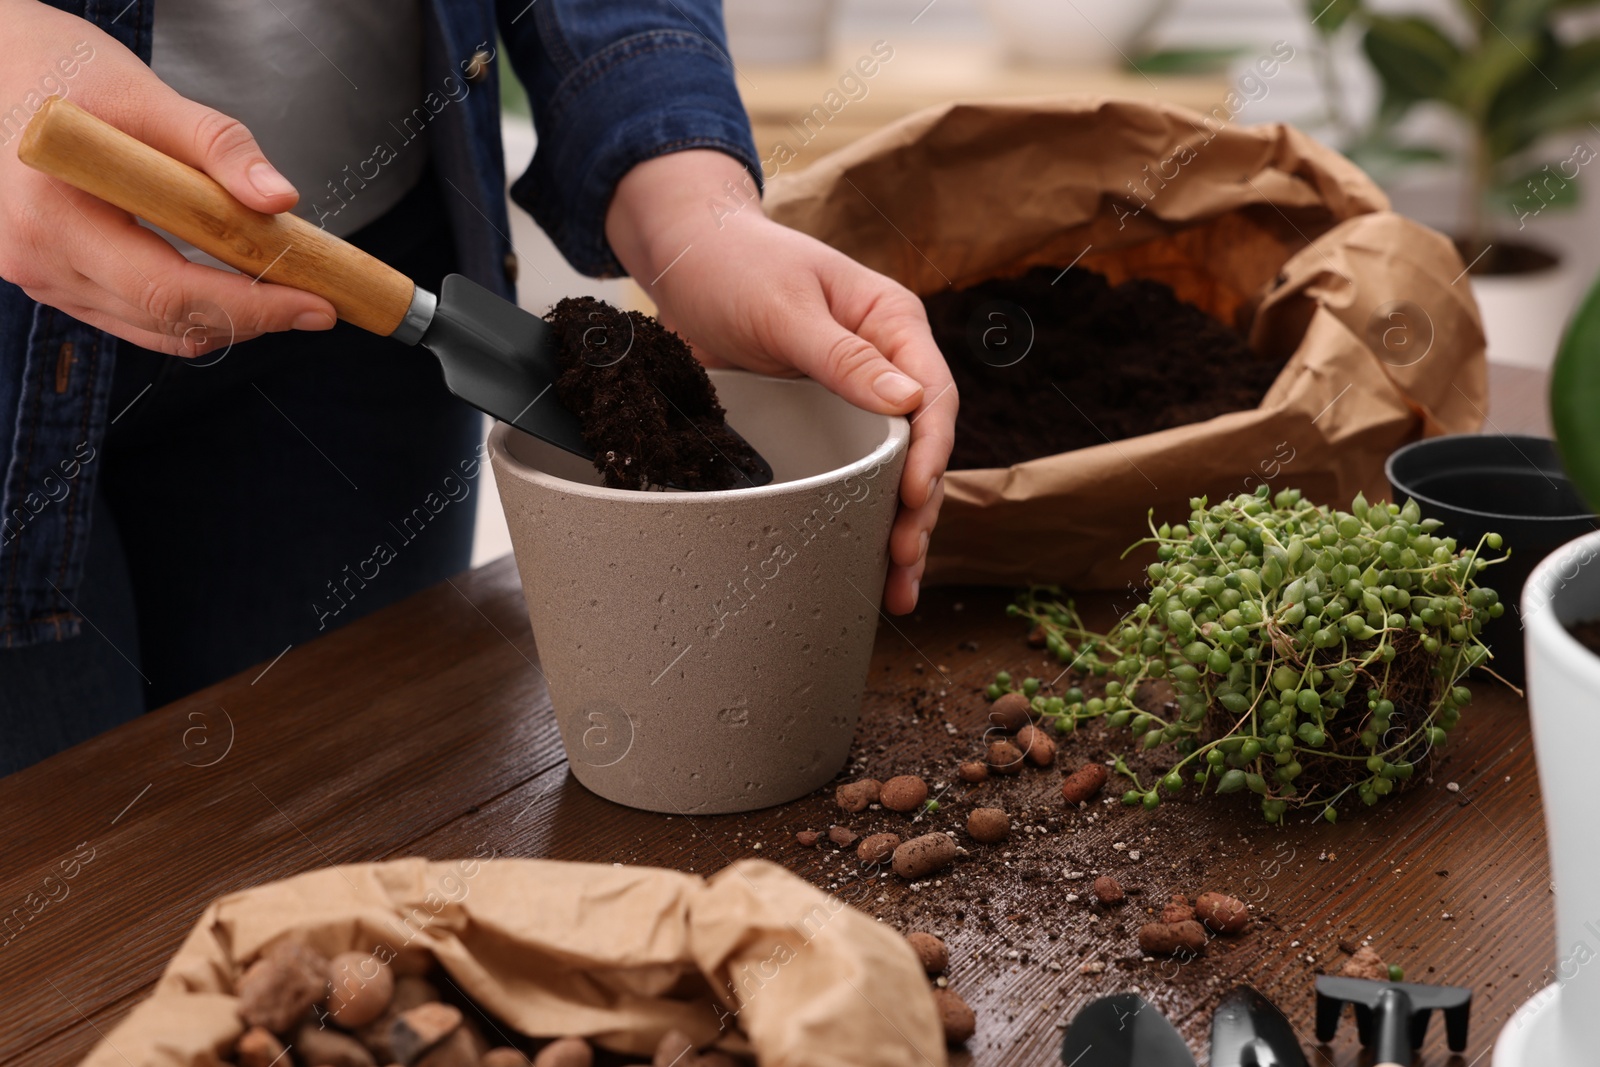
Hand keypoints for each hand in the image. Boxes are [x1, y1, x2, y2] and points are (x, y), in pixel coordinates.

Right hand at [0, 0, 334, 355]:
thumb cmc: (59, 68)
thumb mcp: (142, 93)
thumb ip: (216, 145)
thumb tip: (280, 198)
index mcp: (53, 215)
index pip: (168, 291)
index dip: (251, 307)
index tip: (317, 304)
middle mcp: (38, 259)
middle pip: (168, 321)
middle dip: (253, 318)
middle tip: (318, 302)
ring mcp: (39, 276)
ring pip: (153, 329)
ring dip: (225, 319)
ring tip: (283, 291)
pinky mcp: (51, 278)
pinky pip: (132, 315)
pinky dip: (188, 309)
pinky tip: (230, 283)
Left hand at [605, 150, 956, 613]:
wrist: (685, 256)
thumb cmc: (736, 263)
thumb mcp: (787, 308)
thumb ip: (844, 356)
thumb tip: (907, 403)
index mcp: (893, 323)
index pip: (932, 396)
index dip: (930, 453)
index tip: (914, 498)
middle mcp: (885, 363)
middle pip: (921, 447)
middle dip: (917, 509)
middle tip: (903, 561)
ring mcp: (854, 397)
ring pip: (890, 471)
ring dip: (895, 528)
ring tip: (896, 589)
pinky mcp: (821, 422)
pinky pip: (849, 474)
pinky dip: (857, 517)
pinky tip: (861, 564)